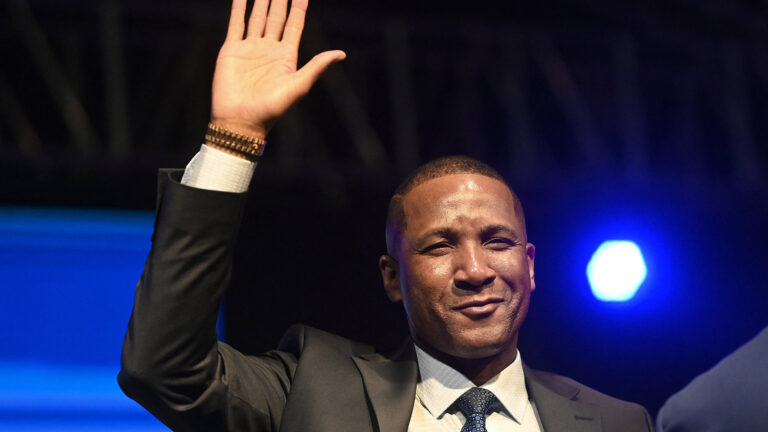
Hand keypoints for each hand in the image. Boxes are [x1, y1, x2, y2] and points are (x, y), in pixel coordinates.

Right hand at [210, 0, 345, 138]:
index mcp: (286, 56)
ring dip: (261, 0)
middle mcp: (269, 49)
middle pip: (276, 17)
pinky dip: (239, 8)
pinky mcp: (232, 50)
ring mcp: (250, 48)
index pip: (294, 24)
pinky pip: (236, 24)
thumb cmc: (271, 109)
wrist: (241, 121)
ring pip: (257, 17)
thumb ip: (317, 66)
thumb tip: (341, 54)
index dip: (299, 7)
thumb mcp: (298, 86)